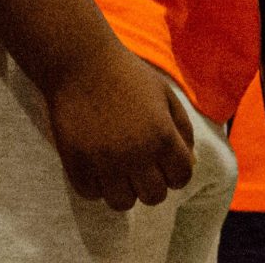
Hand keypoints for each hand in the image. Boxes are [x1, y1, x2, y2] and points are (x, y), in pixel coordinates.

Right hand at [38, 39, 196, 211]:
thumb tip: (189, 164)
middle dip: (151, 184)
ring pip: (122, 203)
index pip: (181, 178)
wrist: (80, 61)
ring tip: (118, 171)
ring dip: (124, 190)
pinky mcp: (76, 162)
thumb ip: (182, 129)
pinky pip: (90, 193)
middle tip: (140, 168)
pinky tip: (96, 167)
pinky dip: (96, 185)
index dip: (175, 173)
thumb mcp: (165, 94)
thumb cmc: (126, 74)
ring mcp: (104, 161)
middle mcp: (136, 153)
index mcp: (162, 136)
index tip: (163, 164)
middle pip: (154, 197)